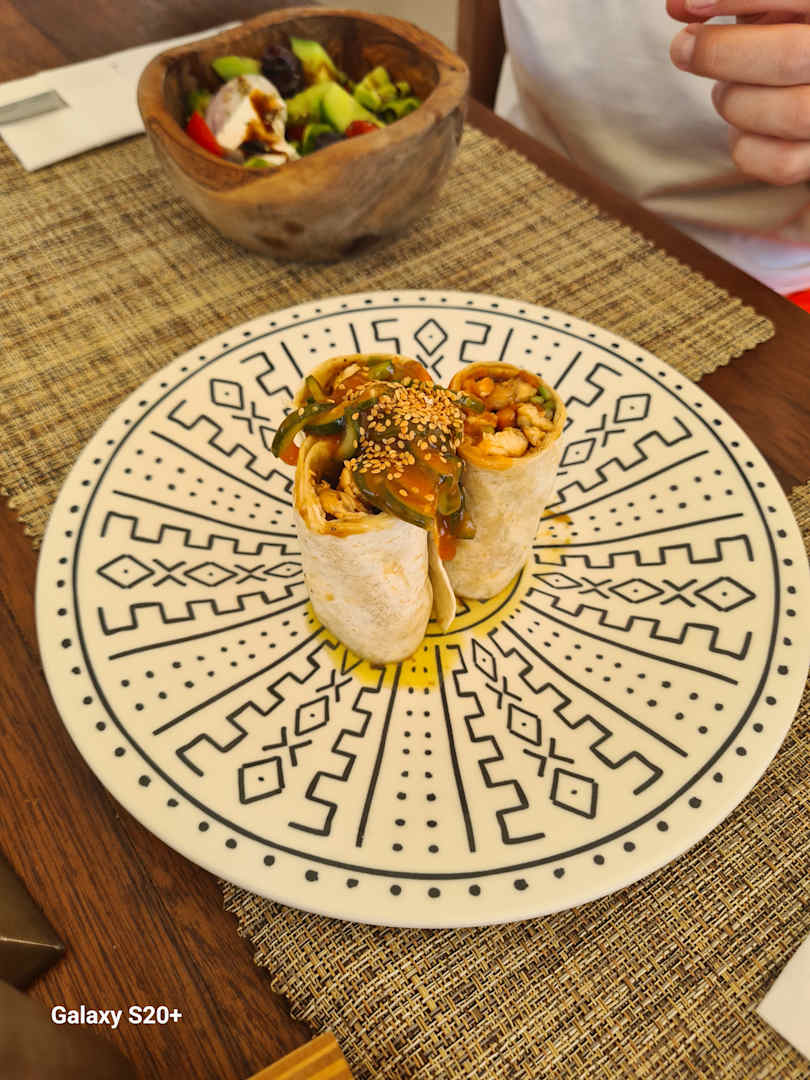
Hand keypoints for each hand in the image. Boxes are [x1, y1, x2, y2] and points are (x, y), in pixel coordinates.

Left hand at [667, 0, 809, 184]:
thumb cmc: (784, 38)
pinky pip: (780, 163)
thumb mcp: (766, 10)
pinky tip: (742, 129)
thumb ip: (732, 0)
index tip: (689, 6)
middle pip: (790, 57)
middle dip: (721, 53)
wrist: (804, 87)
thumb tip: (676, 5)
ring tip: (722, 88)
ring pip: (789, 113)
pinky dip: (745, 146)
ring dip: (734, 100)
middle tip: (682, 47)